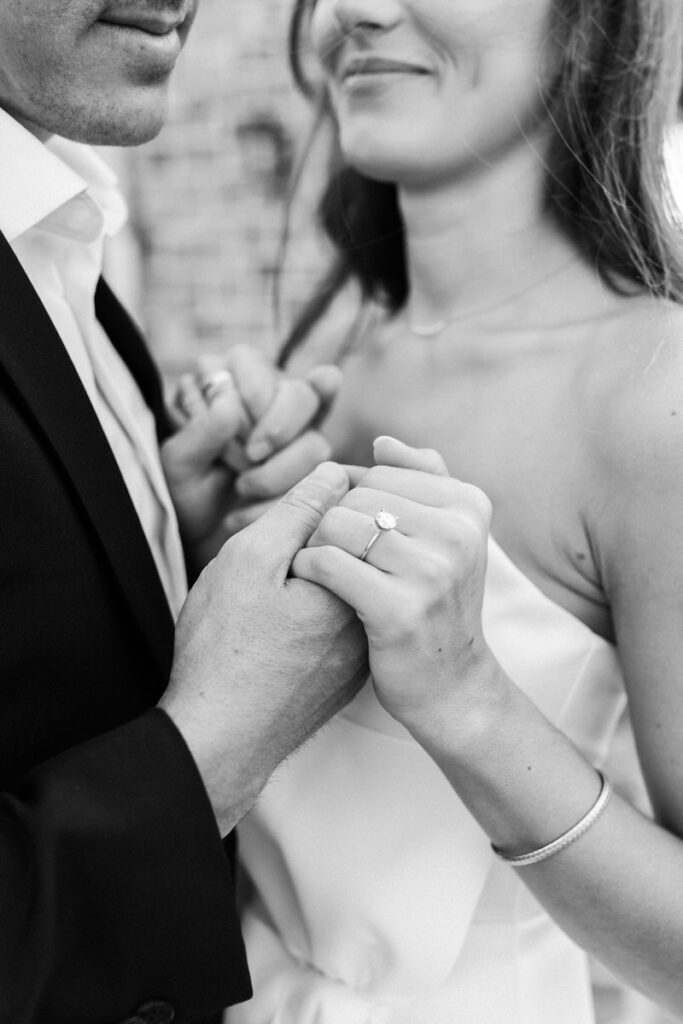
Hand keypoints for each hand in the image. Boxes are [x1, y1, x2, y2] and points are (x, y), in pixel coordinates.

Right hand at [159, 461, 368, 834]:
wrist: (218, 740)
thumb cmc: (223, 650)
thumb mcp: (250, 559)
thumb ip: (300, 509)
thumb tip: (338, 471)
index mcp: (354, 584)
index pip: (354, 516)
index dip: (307, 511)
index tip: (272, 535)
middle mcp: (370, 618)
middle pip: (351, 554)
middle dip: (311, 545)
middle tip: (264, 572)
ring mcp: (360, 652)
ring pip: (343, 589)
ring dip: (310, 580)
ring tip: (263, 603)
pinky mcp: (345, 676)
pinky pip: (337, 626)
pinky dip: (311, 616)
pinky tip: (273, 632)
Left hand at [162, 345, 341, 568]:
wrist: (200, 534)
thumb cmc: (184, 490)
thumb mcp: (178, 463)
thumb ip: (200, 433)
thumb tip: (230, 407)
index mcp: (230, 373)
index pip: (255, 364)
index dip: (251, 398)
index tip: (234, 432)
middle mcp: (273, 392)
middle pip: (302, 394)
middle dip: (278, 431)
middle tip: (250, 458)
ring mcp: (301, 431)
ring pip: (316, 441)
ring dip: (279, 472)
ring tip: (242, 489)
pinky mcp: (315, 467)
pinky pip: (323, 478)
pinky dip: (290, 496)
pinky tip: (255, 508)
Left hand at [291, 436, 493, 729]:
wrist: (451, 685)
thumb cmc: (437, 604)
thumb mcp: (446, 537)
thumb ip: (423, 481)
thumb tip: (382, 442)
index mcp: (469, 506)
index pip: (378, 476)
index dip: (351, 503)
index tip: (354, 537)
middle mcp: (457, 533)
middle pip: (354, 498)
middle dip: (331, 524)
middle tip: (332, 557)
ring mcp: (431, 573)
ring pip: (337, 526)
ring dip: (315, 546)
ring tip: (320, 570)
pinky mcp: (398, 610)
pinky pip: (328, 564)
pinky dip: (308, 570)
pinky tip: (311, 584)